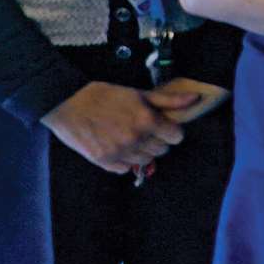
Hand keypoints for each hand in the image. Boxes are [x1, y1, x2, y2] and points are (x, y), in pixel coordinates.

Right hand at [41, 82, 193, 173]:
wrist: (69, 103)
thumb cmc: (105, 95)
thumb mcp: (139, 94)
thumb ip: (168, 100)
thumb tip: (195, 98)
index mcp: (147, 121)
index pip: (176, 137)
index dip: (172, 130)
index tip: (165, 126)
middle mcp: (135, 139)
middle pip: (162, 150)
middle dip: (158, 140)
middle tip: (146, 130)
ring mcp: (119, 152)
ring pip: (145, 161)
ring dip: (143, 151)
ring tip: (132, 137)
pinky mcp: (104, 162)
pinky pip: (125, 169)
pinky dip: (125, 160)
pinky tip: (119, 146)